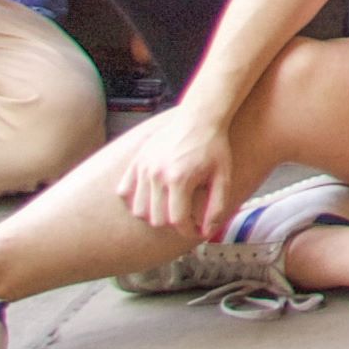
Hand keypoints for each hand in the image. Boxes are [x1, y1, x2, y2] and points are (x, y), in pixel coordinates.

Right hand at [110, 101, 250, 241]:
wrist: (201, 117)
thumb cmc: (214, 147)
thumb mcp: (223, 177)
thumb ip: (216, 207)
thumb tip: (207, 231)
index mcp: (179, 179)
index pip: (177, 221)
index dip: (188, 230)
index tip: (197, 229)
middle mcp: (157, 175)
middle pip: (156, 219)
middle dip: (173, 224)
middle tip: (186, 216)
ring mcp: (144, 168)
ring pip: (139, 210)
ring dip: (154, 214)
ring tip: (169, 207)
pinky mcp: (137, 161)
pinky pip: (125, 191)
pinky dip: (135, 200)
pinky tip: (151, 196)